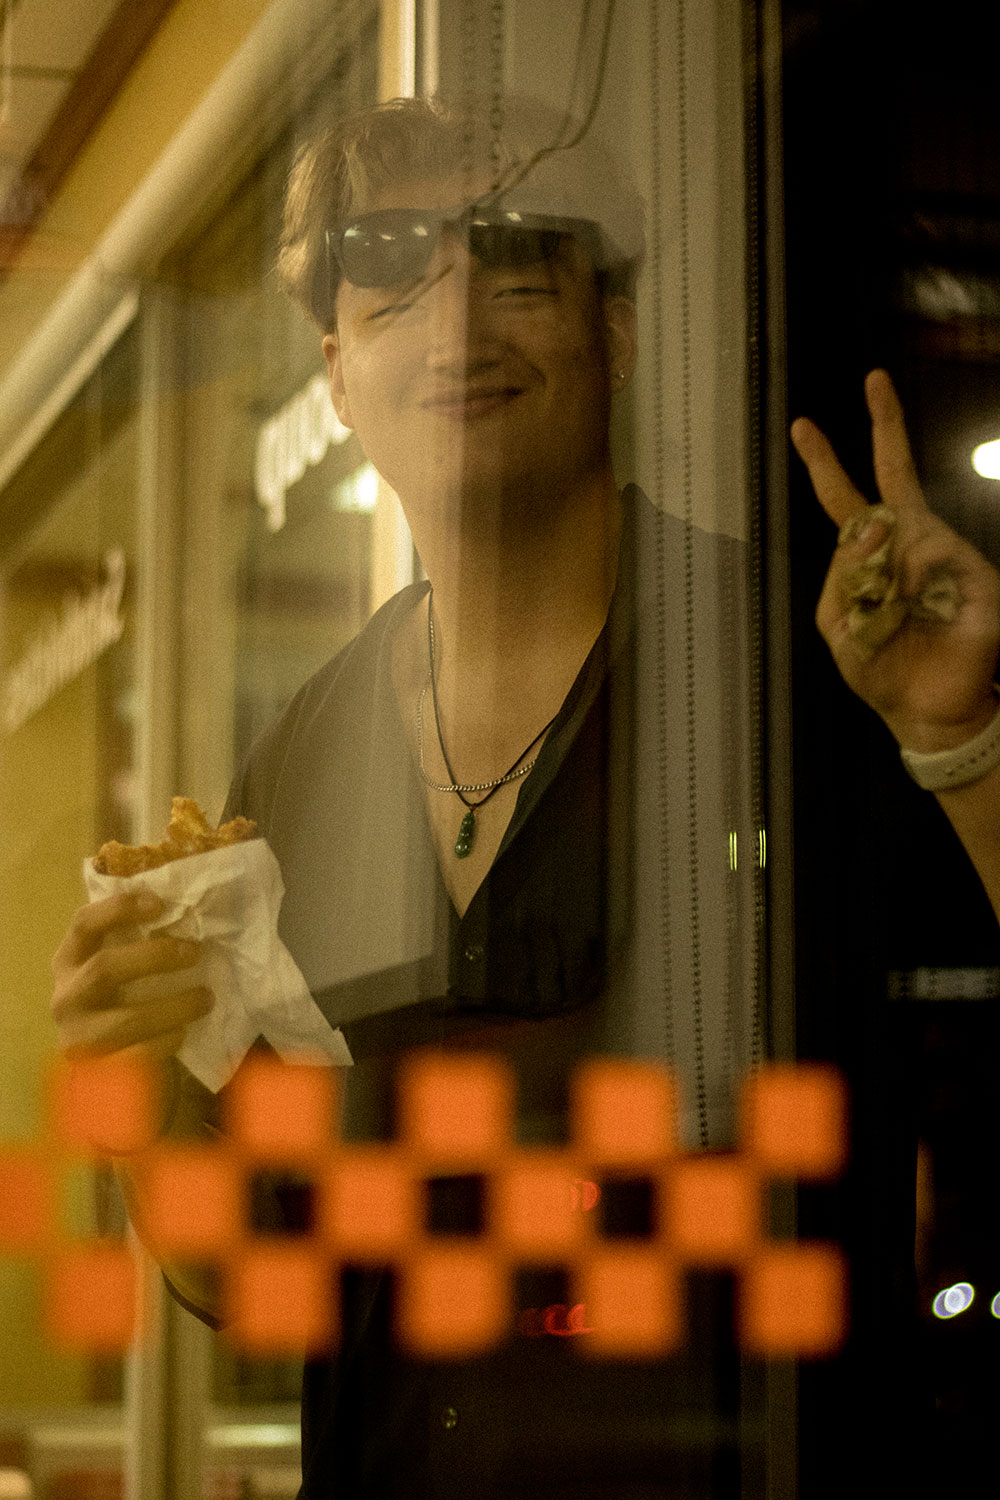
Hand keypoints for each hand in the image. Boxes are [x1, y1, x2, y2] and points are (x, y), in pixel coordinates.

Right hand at [51, 890, 211, 1059]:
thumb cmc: (120, 1004)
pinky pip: (138, 1055)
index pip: (84, 924)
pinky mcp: (96, 1072)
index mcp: (68, 962)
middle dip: (154, 957)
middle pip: (104, 968)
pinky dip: (166, 1041)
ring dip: (175, 1006)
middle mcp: (65, 997)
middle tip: (194, 952)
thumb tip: (185, 912)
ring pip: (127, 1018)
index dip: (119, 909)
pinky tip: (183, 1033)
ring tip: (206, 998)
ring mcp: (76, 1037)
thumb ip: (137, 942)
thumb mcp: (120, 970)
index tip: (160, 904)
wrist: (105, 1076)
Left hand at [791, 368, 999, 752]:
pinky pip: (937, 561)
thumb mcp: (842, 627)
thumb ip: (844, 577)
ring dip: (883, 572)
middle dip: (885, 426)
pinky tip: (919, 611)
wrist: (931, 712)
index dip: (825, 464)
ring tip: (891, 617)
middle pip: (892, 476)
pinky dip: (916, 586)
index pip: (846, 499)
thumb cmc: (883, 669)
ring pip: (904, 529)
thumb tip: (868, 524)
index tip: (802, 427)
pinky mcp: (976, 574)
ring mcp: (945, 553)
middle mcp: (909, 542)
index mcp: (870, 556)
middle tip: (873, 379)